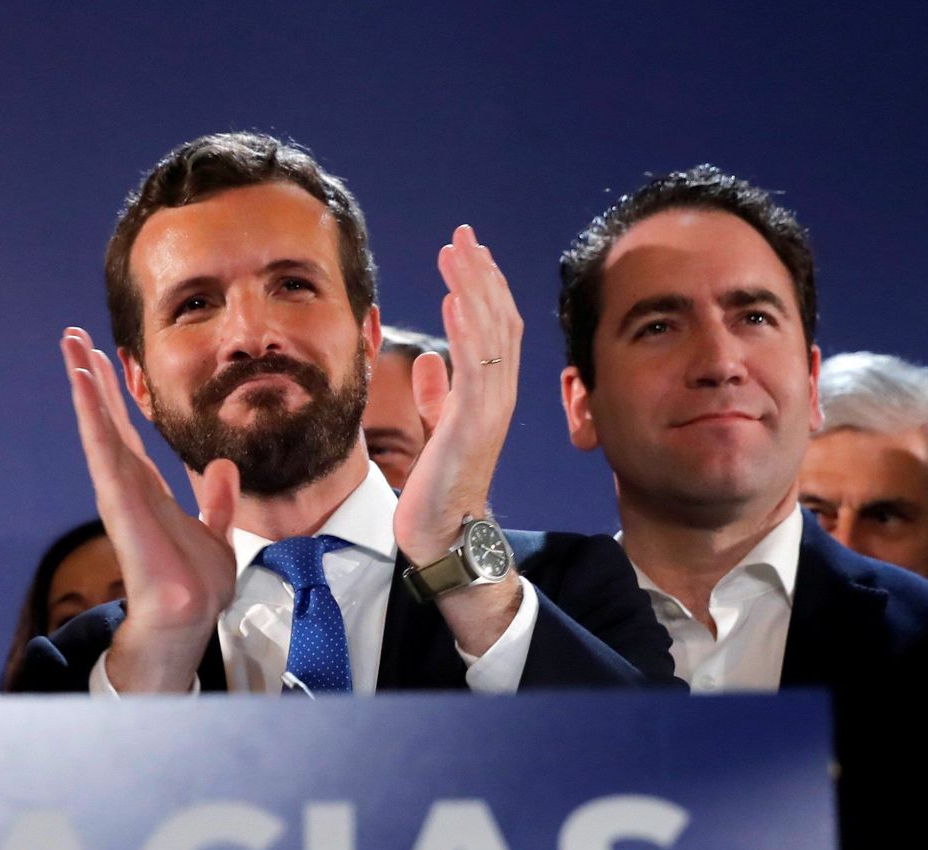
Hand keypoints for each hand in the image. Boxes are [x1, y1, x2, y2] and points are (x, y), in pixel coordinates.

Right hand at [62, 327, 237, 691]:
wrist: (188, 616)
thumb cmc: (196, 584)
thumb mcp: (216, 533)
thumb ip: (216, 501)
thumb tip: (222, 467)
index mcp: (148, 488)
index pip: (126, 432)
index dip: (112, 395)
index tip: (101, 360)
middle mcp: (128, 484)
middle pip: (105, 419)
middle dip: (89, 377)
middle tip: (71, 335)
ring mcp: (119, 489)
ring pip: (98, 425)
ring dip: (84, 383)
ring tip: (71, 345)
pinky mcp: (117, 497)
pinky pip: (101, 447)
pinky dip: (90, 412)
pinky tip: (80, 381)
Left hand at [393, 225, 523, 564]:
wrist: (443, 536)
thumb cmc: (437, 489)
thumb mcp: (435, 431)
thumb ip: (435, 396)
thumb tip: (428, 359)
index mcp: (489, 395)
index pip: (495, 328)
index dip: (483, 287)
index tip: (466, 251)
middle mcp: (498, 396)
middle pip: (498, 320)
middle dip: (481, 274)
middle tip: (463, 235)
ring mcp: (490, 409)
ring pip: (490, 335)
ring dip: (472, 289)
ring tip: (456, 251)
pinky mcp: (473, 424)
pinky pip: (475, 366)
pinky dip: (466, 329)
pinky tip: (454, 299)